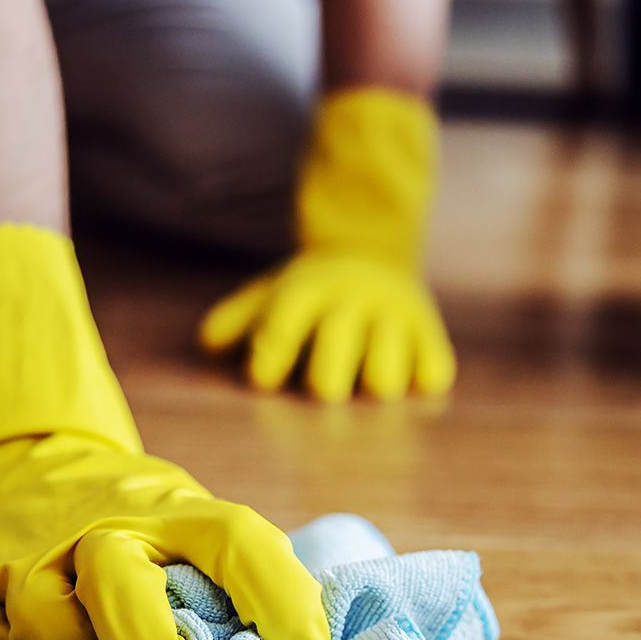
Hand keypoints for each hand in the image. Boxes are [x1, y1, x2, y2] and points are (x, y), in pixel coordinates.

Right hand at [0, 223, 328, 639]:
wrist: (24, 459)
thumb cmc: (134, 520)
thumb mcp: (189, 523)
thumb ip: (234, 583)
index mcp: (173, 508)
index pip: (238, 541)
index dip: (283, 604)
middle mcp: (98, 523)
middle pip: (123, 594)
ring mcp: (27, 554)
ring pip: (51, 629)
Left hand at [199, 86, 455, 400]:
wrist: (374, 253)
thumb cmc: (311, 294)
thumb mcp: (270, 294)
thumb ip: (236, 319)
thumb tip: (209, 344)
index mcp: (309, 288)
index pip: (282, 329)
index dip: (268, 362)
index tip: (263, 381)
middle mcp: (355, 300)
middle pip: (329, 377)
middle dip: (322, 386)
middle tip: (323, 383)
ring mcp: (397, 317)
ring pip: (383, 382)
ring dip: (372, 386)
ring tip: (367, 376)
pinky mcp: (432, 334)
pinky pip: (431, 377)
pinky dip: (417, 382)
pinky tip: (404, 370)